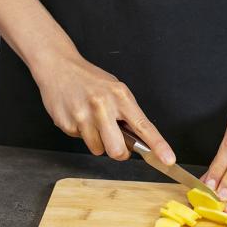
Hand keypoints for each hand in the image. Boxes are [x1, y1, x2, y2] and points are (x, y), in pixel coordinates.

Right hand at [32, 52, 175, 164]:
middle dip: (119, 152)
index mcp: (120, 96)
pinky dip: (81, 133)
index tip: (168, 159)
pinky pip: (80, 141)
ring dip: (97, 141)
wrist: (58, 67)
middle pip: (117, 150)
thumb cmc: (89, 80)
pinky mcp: (67, 124)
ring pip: (98, 149)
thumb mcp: (115, 89)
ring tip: (91, 120)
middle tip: (116, 141)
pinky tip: (77, 116)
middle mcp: (102, 106)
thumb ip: (127, 113)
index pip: (143, 125)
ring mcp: (83, 116)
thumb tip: (138, 139)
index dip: (158, 145)